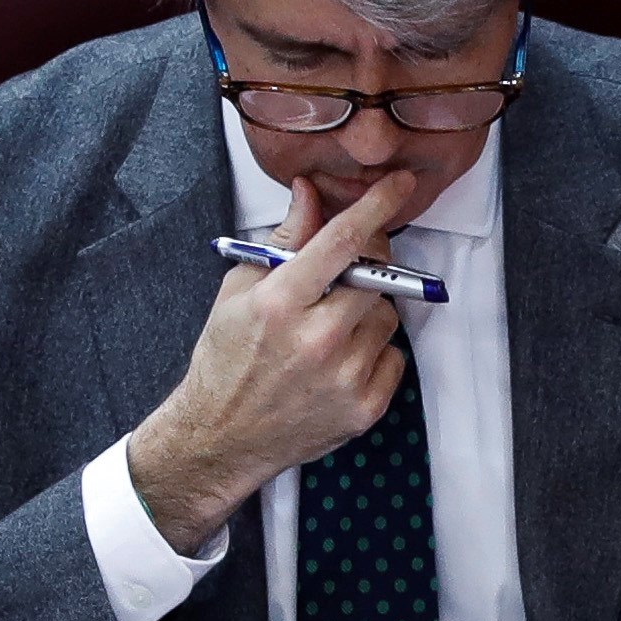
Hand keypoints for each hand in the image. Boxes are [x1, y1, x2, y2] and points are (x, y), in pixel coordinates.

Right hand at [122, 173, 415, 550]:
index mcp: (280, 303)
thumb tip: (312, 192)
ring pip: (388, 317)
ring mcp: (344, 377)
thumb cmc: (226, 360)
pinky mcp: (364, 408)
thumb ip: (284, 239)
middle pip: (375, 277)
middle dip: (364, 270)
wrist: (221, 436)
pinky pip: (394, 357)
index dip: (376, 205)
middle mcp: (316, 340)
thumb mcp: (239, 291)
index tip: (399, 184)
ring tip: (328, 330)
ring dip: (367, 313)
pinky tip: (338, 362)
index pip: (342, 241)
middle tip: (339, 282)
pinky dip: (374, 352)